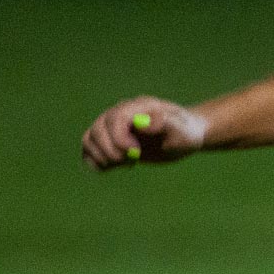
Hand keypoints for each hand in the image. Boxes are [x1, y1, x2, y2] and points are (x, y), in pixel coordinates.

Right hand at [81, 97, 207, 170]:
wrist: (183, 138)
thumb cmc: (185, 133)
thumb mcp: (181, 131)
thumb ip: (164, 124)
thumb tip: (144, 123)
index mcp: (138, 107)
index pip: (115, 118)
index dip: (119, 137)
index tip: (134, 152)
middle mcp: (120, 113)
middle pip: (98, 129)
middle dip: (111, 150)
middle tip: (132, 161)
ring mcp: (110, 126)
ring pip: (89, 139)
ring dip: (103, 157)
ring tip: (127, 163)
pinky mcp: (107, 140)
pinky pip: (88, 150)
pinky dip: (96, 162)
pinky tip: (116, 166)